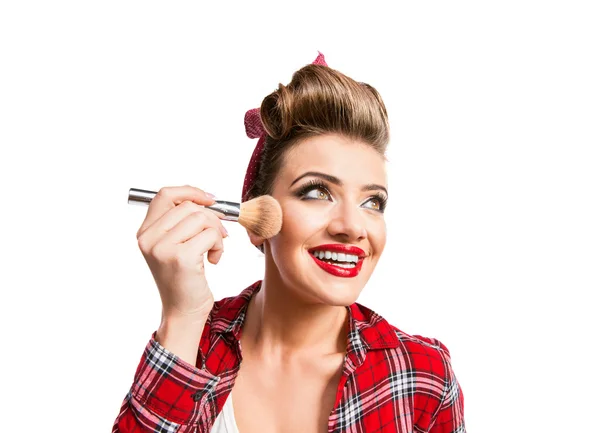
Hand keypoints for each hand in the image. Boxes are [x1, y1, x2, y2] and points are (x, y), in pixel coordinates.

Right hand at [136, 185, 227, 323]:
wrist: (183, 311)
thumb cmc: (184, 279)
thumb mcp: (175, 246)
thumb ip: (182, 221)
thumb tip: (208, 200)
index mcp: (145, 232)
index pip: (165, 195)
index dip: (191, 192)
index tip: (210, 200)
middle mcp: (149, 238)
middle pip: (189, 206)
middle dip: (212, 218)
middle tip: (218, 235)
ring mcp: (162, 247)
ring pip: (202, 219)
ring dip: (216, 234)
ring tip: (212, 251)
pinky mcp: (181, 257)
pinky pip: (211, 235)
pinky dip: (219, 246)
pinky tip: (213, 261)